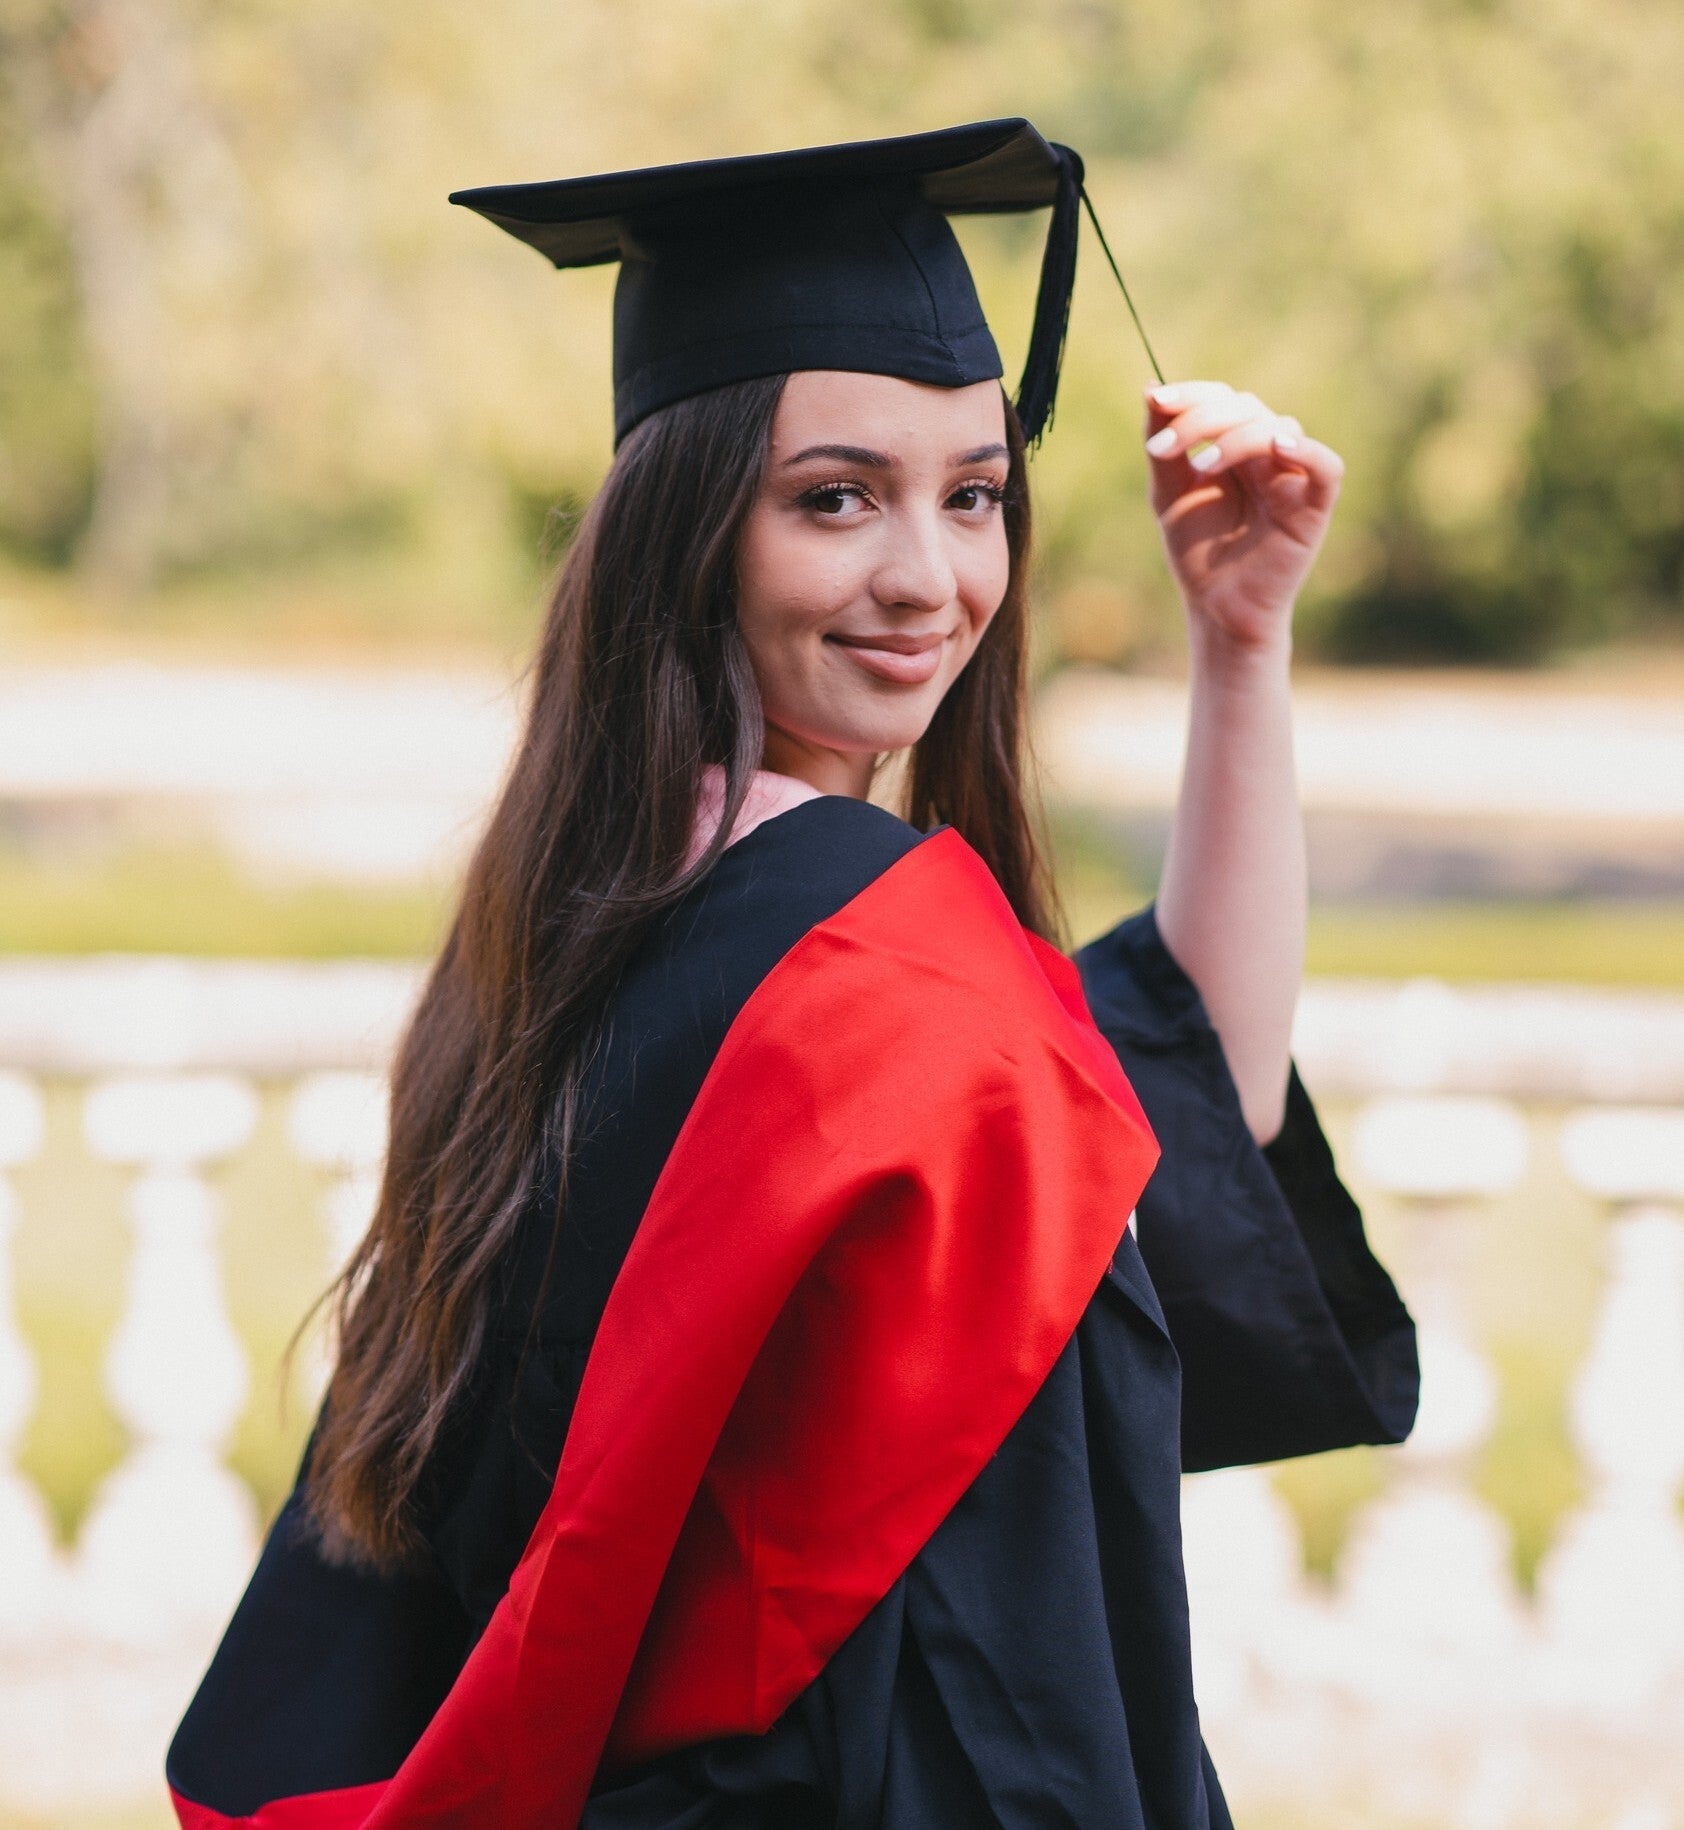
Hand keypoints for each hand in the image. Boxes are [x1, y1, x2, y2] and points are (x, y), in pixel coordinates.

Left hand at [1143, 381, 1343, 654]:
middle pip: (1245, 408)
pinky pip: (1325, 465)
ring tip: (1201, 467)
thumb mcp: (1169, 495)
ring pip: (1276, 428)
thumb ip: (1163, 447)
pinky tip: (1276, 446)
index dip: (1192, 395)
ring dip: (1235, 438)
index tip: (1158, 400)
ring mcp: (1292, 475)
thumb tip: (1151, 390)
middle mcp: (1266, 453)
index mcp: (1234, 445)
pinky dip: (1305, 450)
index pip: (1221, 400)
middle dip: (1202, 419)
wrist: (1217, 607)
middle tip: (1163, 450)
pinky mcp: (1315, 503)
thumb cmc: (1198, 552)